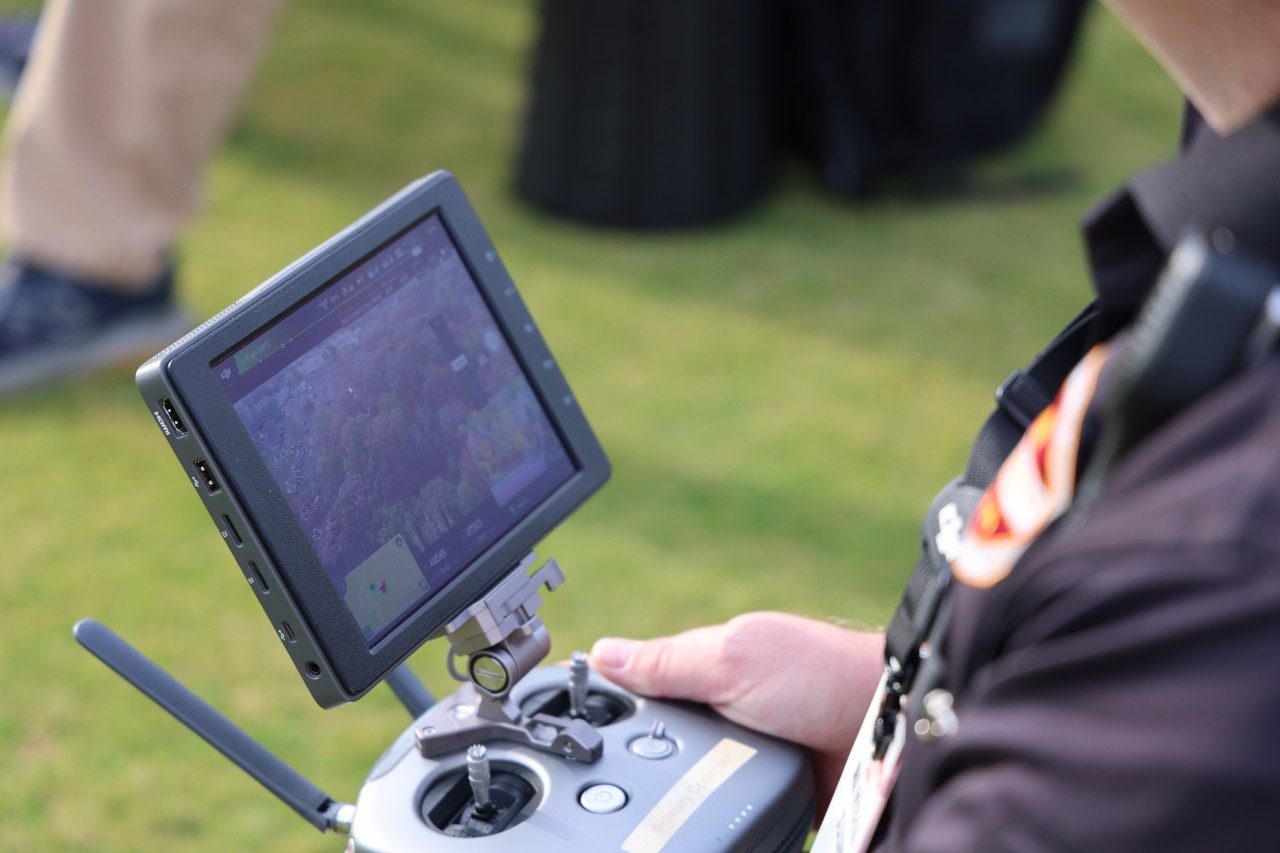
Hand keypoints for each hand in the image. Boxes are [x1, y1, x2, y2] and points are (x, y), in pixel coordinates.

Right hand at [590, 611, 883, 810]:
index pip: (640, 691)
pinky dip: (714, 816)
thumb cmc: (820, 674)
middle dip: (643, 766)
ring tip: (662, 810)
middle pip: (656, 747)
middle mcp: (723, 712)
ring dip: (679, 796)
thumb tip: (601, 652)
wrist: (888, 729)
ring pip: (687, 786)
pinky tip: (700, 824)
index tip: (573, 737)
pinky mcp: (765, 794)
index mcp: (707, 669)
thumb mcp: (733, 657)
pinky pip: (723, 812)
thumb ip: (669, 661)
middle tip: (624, 782)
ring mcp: (745, 756)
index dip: (609, 712)